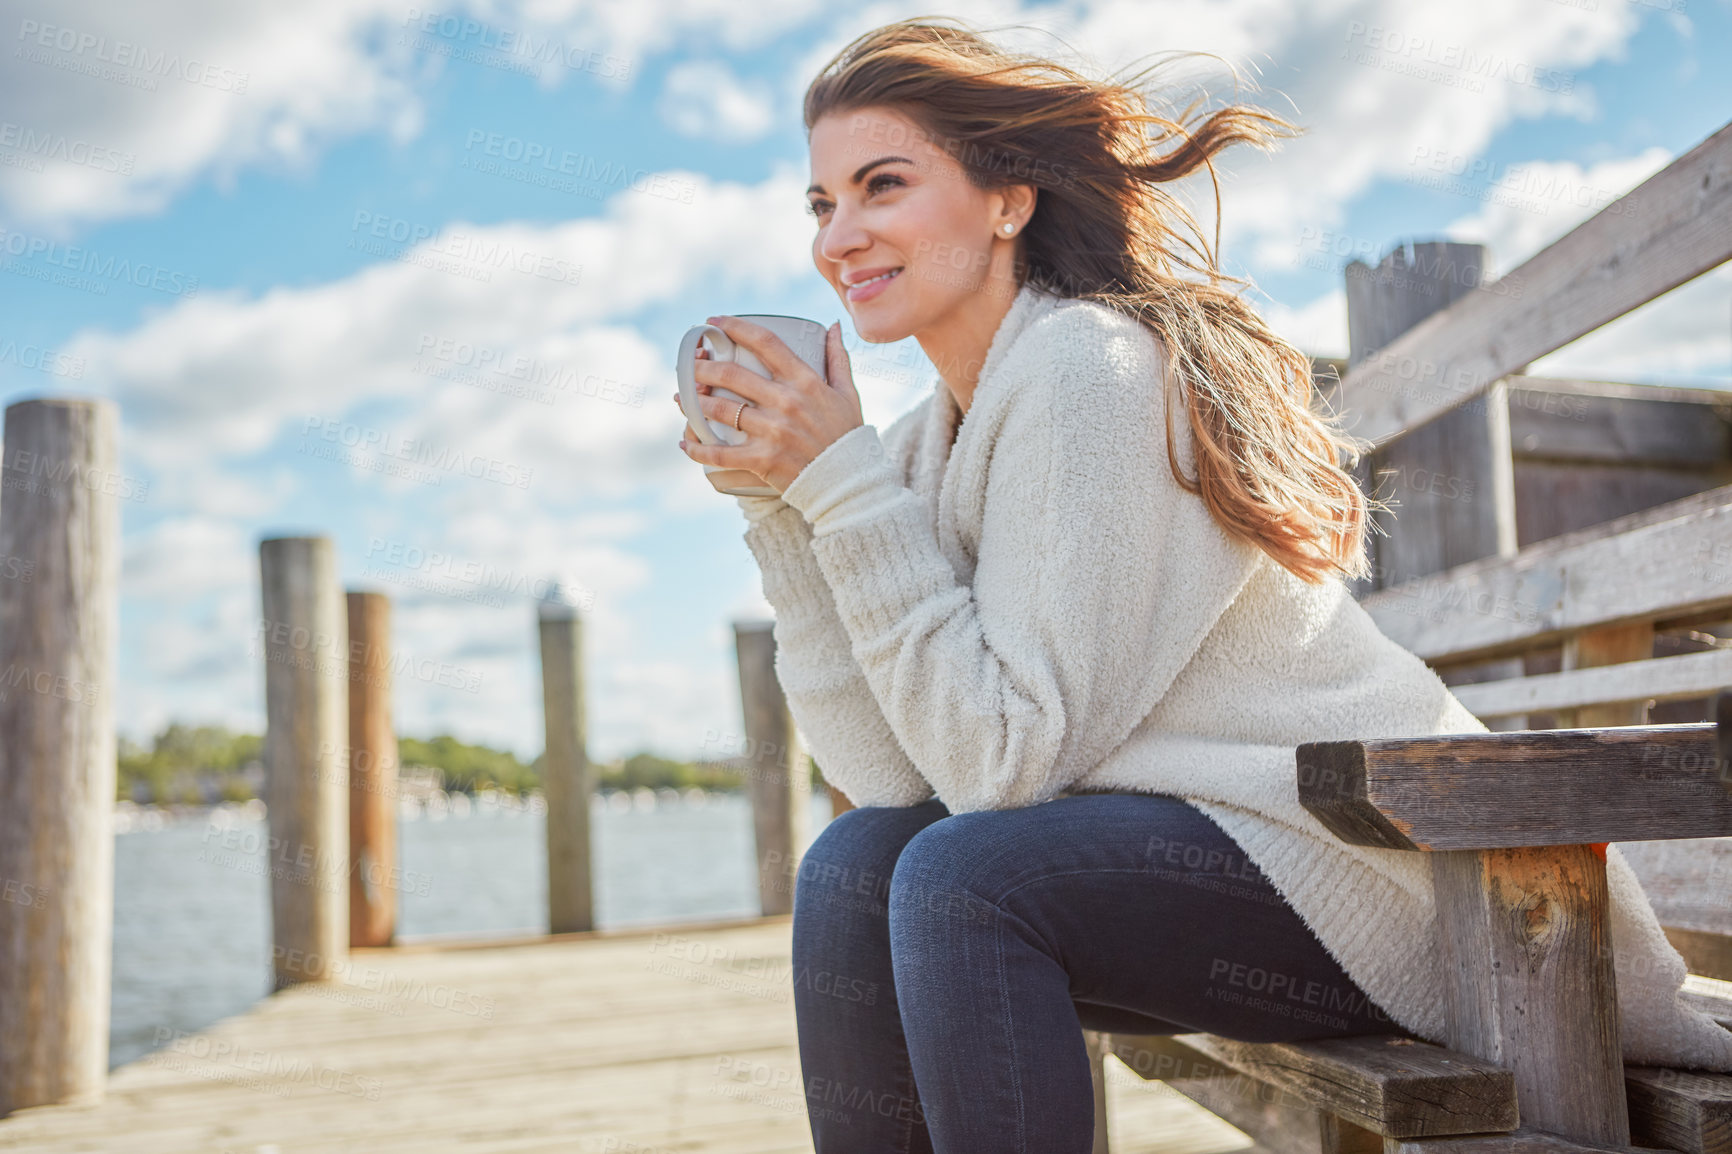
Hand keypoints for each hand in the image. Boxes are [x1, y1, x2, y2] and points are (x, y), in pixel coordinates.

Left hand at [675, 316, 863, 494]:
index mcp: (805, 381)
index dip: (735, 327)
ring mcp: (773, 432)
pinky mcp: (762, 460)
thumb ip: (837, 358)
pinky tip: (686, 443)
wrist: (849, 482)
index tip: (714, 322)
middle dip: (703, 367)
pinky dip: (698, 450)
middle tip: (690, 365)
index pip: (765, 342)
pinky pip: (720, 454)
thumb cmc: (847, 435)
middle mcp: (786, 402)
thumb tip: (833, 326)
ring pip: (720, 410)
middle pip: (732, 375)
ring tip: (683, 398)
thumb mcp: (847, 393)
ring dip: (694, 403)